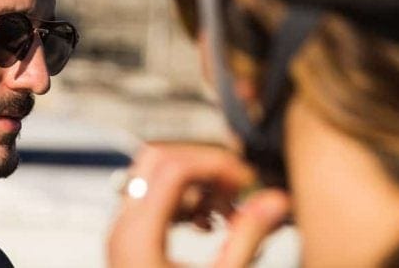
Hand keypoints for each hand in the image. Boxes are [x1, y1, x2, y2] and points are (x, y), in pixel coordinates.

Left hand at [107, 143, 289, 267]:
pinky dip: (183, 199)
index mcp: (138, 237)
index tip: (248, 181)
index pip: (175, 168)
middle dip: (203, 166)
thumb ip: (248, 238)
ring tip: (225, 214)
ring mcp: (121, 233)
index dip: (216, 164)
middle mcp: (122, 228)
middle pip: (158, 159)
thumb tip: (277, 200)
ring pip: (153, 174)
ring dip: (194, 183)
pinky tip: (209, 225)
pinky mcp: (129, 239)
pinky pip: (152, 197)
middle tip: (238, 189)